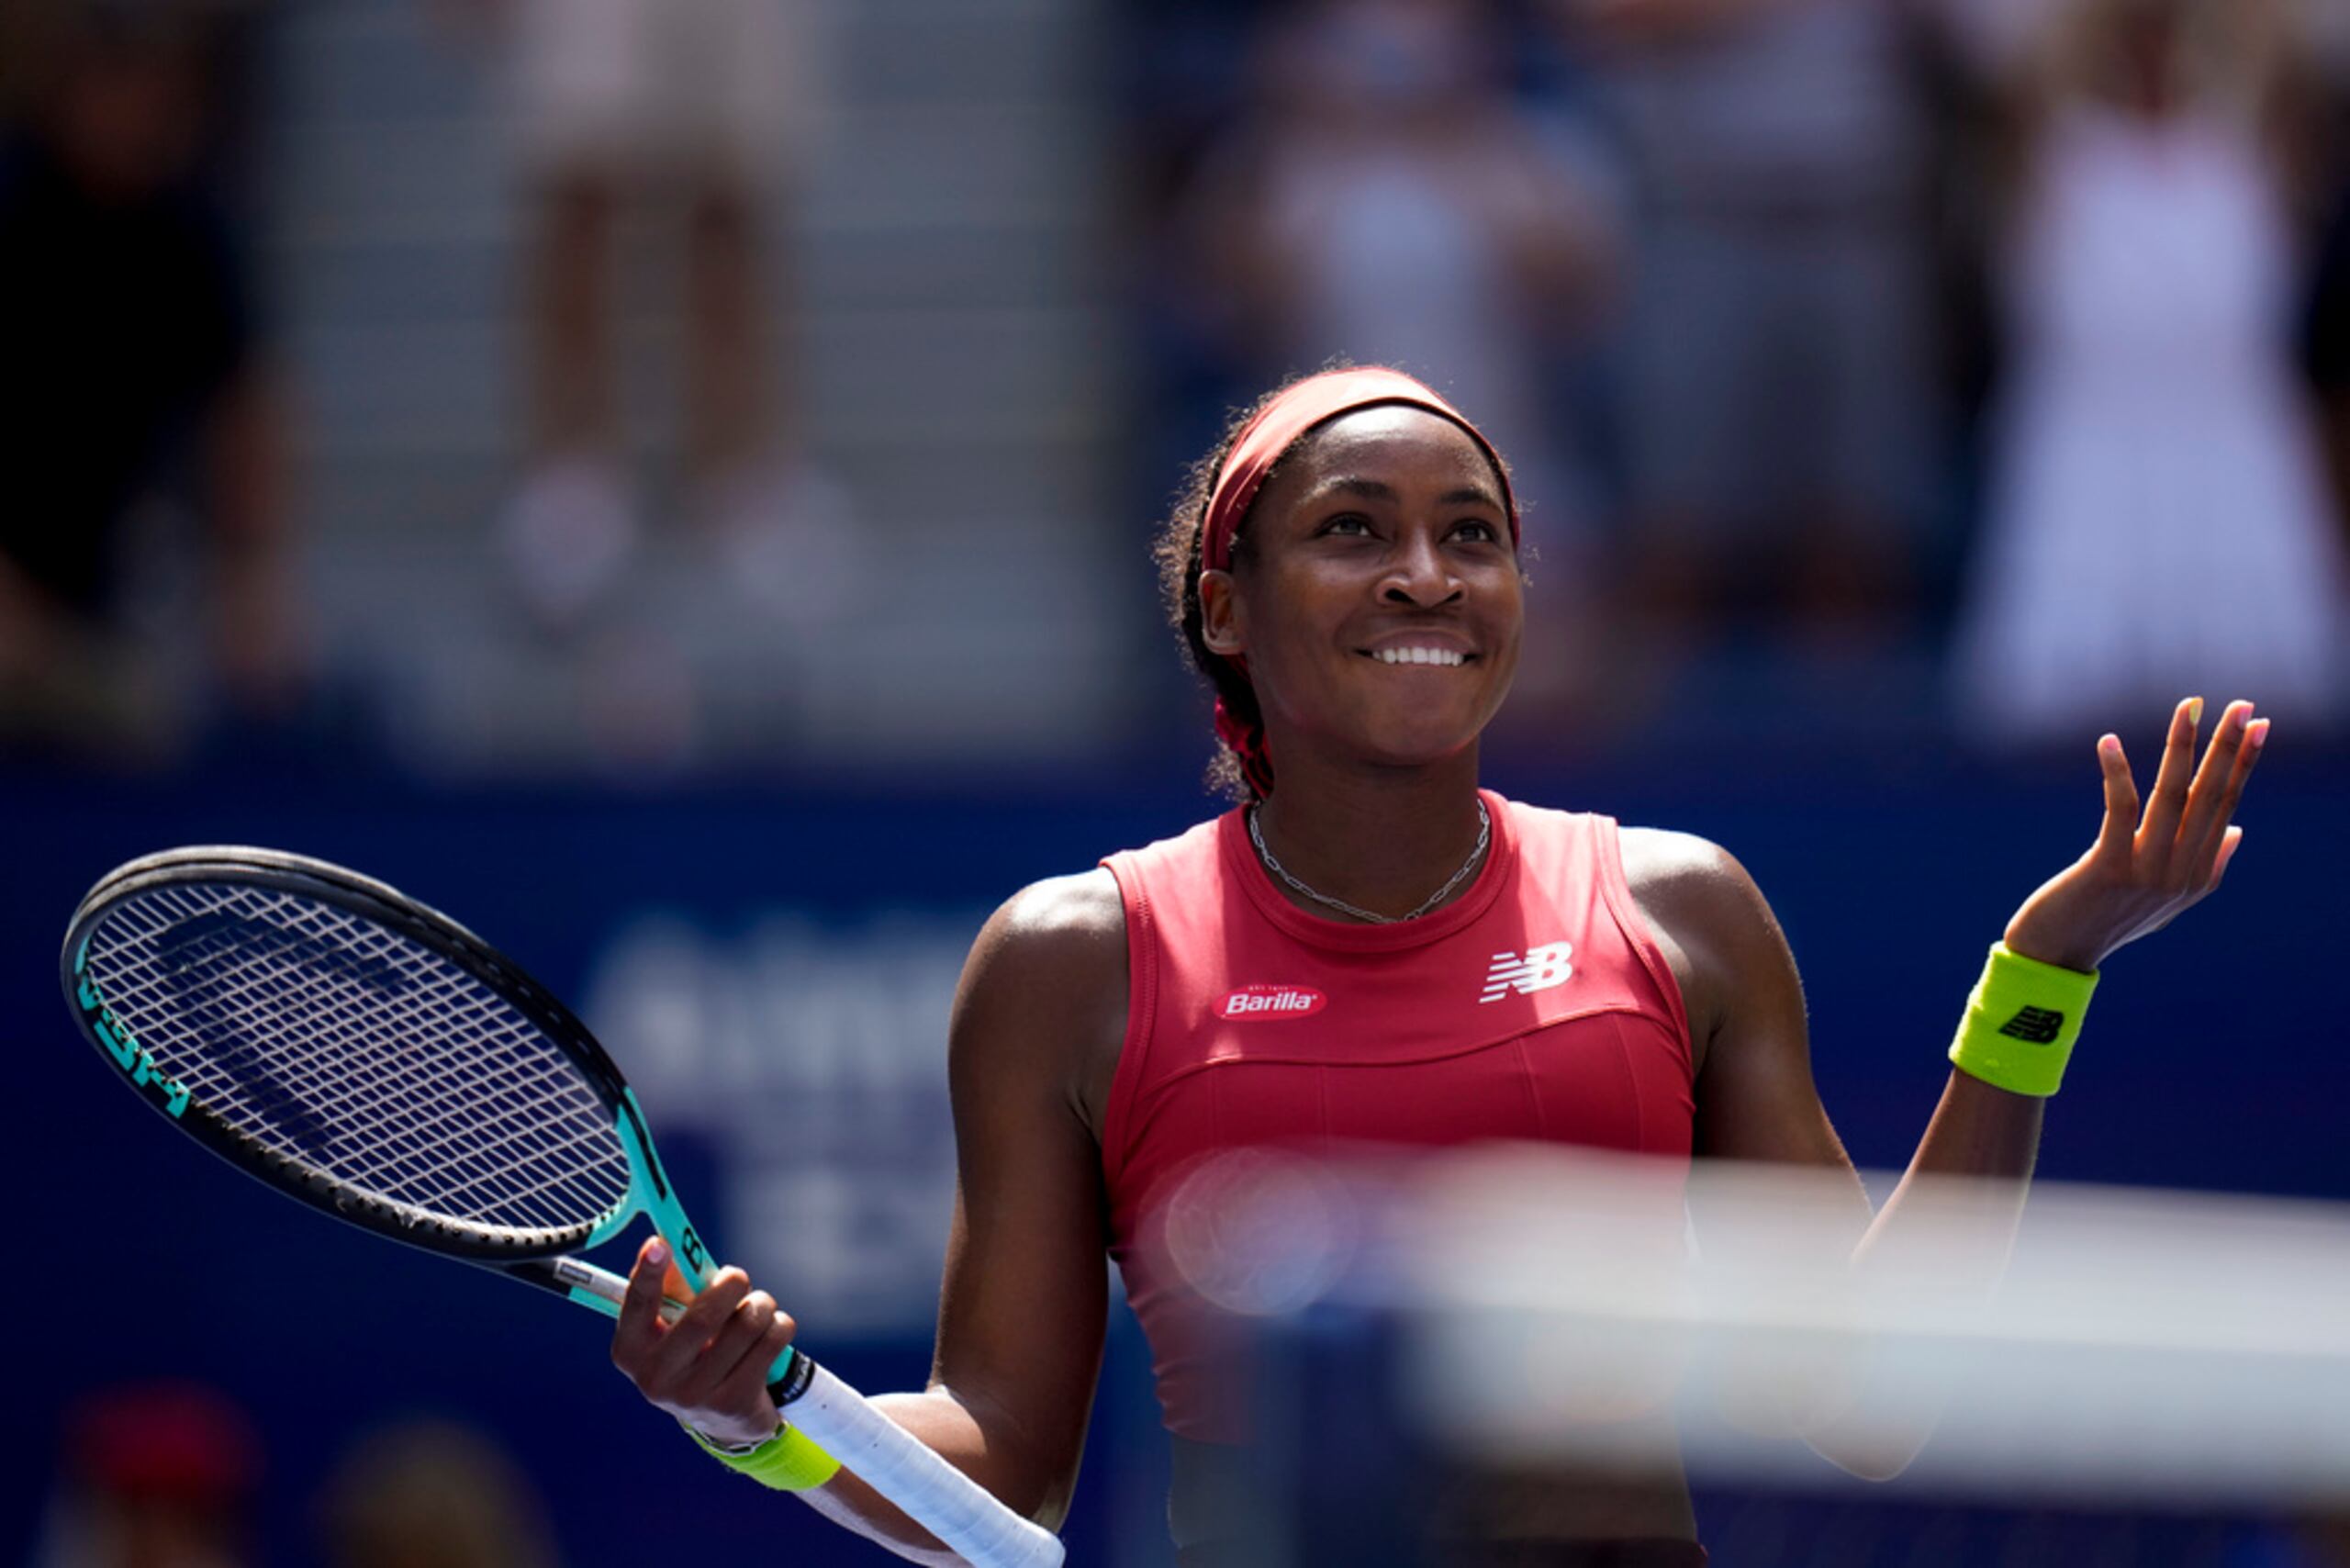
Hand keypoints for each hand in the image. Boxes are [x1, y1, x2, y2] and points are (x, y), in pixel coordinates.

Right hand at [610, 1237, 797, 1448]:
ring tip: (759, 1309)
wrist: (722, 1419)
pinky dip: (780, 1326)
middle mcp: (656, 1378)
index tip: (659, 1244)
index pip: (637, 1306)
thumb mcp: (674, 1326)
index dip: (646, 1273)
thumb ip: (674, 1289)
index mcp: (631, 1351)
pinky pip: (772, 1341)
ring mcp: (695, 1396)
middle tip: (738, 1277)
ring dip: (761, 1304)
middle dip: (731, 1284)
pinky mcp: (734, 1403)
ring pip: (747, 1323)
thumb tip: (670, 1241)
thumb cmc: (695, 1352)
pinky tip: (770, 1334)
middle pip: (704, 1316)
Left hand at [2003, 698, 2266, 972]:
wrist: (2058, 953)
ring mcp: (2146, 872)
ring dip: (2182, 748)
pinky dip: (2117, 773)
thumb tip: (2239, 829)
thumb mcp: (2168, 900)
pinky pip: (2119, 810)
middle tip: (2245, 705)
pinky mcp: (2108, 868)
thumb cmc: (2109, 919)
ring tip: (2190, 706)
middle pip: (2209, 798)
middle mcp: (2179, 873)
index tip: (2258, 725)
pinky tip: (2110, 741)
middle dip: (2227, 748)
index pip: (2225, 807)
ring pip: (2172, 798)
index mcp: (2197, 875)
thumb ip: (2207, 866)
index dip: (2242, 765)